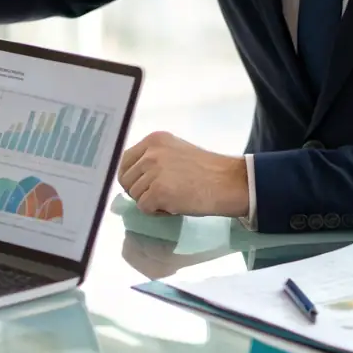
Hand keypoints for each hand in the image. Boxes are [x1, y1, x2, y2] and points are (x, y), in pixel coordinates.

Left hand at [117, 131, 248, 217]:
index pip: (125, 160)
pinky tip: (173, 206)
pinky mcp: (157, 192)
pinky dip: (156, 212)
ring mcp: (153, 172)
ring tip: (171, 199)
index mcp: (154, 140)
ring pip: (134, 195)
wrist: (227, 183)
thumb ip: (154, 158)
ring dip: (150, 202)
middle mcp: (151, 152)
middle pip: (126, 179)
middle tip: (160, 195)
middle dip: (140, 191)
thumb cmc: (206, 170)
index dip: (131, 177)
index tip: (142, 185)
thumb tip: (133, 176)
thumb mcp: (175, 151)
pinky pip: (144, 208)